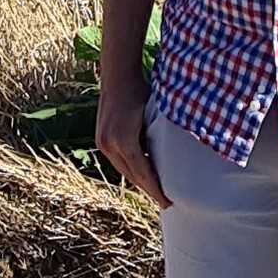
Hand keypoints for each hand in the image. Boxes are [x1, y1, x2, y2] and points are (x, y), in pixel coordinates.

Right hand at [95, 81, 171, 210]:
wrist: (118, 76)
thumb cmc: (142, 92)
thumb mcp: (155, 116)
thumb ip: (161, 138)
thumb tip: (176, 159)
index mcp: (125, 141)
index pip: (143, 174)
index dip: (156, 190)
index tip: (168, 202)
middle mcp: (110, 145)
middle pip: (132, 176)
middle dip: (149, 189)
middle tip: (165, 200)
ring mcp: (103, 142)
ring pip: (124, 170)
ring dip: (138, 180)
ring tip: (154, 189)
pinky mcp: (101, 139)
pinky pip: (117, 160)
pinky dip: (130, 167)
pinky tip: (141, 172)